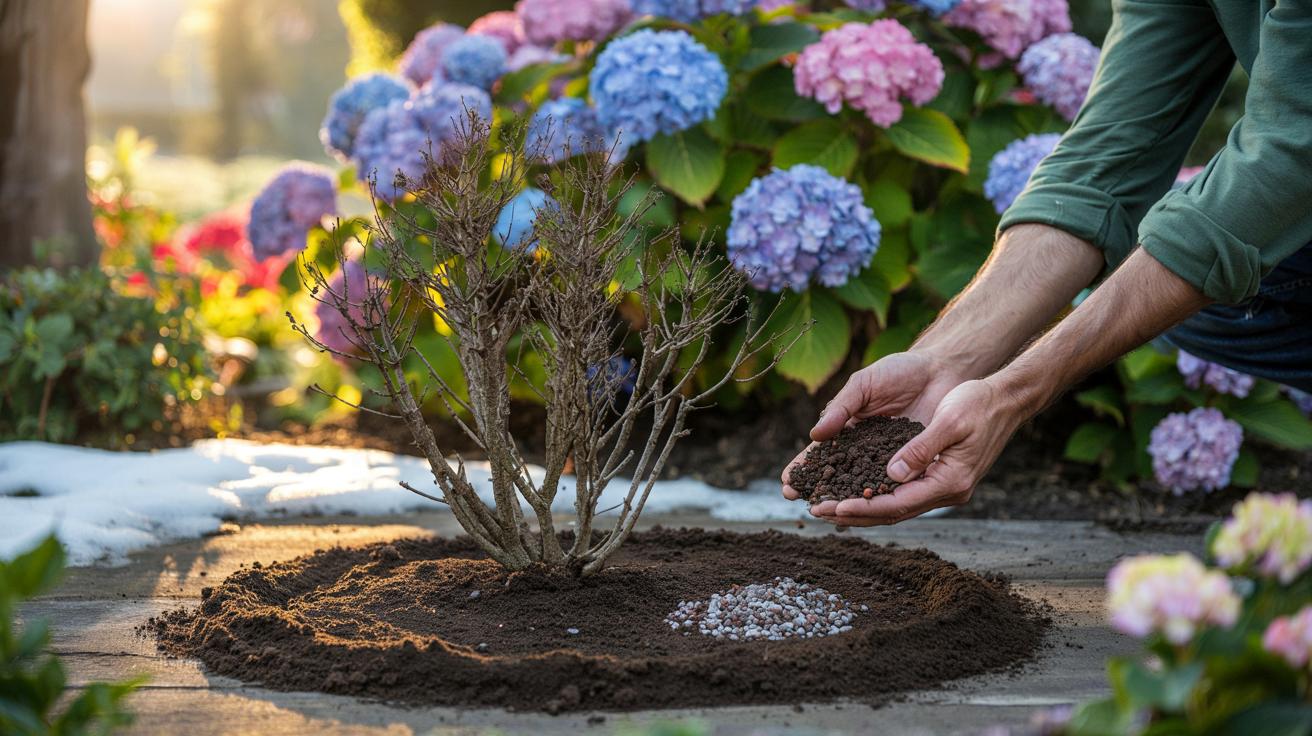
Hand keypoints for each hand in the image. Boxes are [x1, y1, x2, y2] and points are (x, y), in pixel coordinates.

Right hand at [781, 351, 965, 500]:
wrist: (941, 370)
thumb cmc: (900, 371)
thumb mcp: (864, 384)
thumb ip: (841, 407)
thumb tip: (815, 434)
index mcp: (848, 430)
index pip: (820, 454)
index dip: (804, 469)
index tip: (788, 484)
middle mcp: (865, 450)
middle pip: (839, 477)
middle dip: (822, 494)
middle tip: (808, 507)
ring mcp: (890, 460)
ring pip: (866, 487)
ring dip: (850, 503)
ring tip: (833, 516)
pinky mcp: (916, 465)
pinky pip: (898, 485)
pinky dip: (885, 498)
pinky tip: (872, 510)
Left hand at [808, 378, 1026, 525]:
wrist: (1005, 398)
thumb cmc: (978, 403)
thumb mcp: (949, 421)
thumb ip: (920, 449)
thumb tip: (891, 475)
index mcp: (951, 482)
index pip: (898, 504)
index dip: (864, 506)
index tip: (833, 507)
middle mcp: (946, 491)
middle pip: (892, 511)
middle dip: (853, 513)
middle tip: (816, 512)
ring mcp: (943, 486)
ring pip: (894, 506)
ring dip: (860, 507)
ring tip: (825, 507)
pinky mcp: (937, 476)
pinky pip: (901, 492)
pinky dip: (875, 493)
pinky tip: (851, 490)